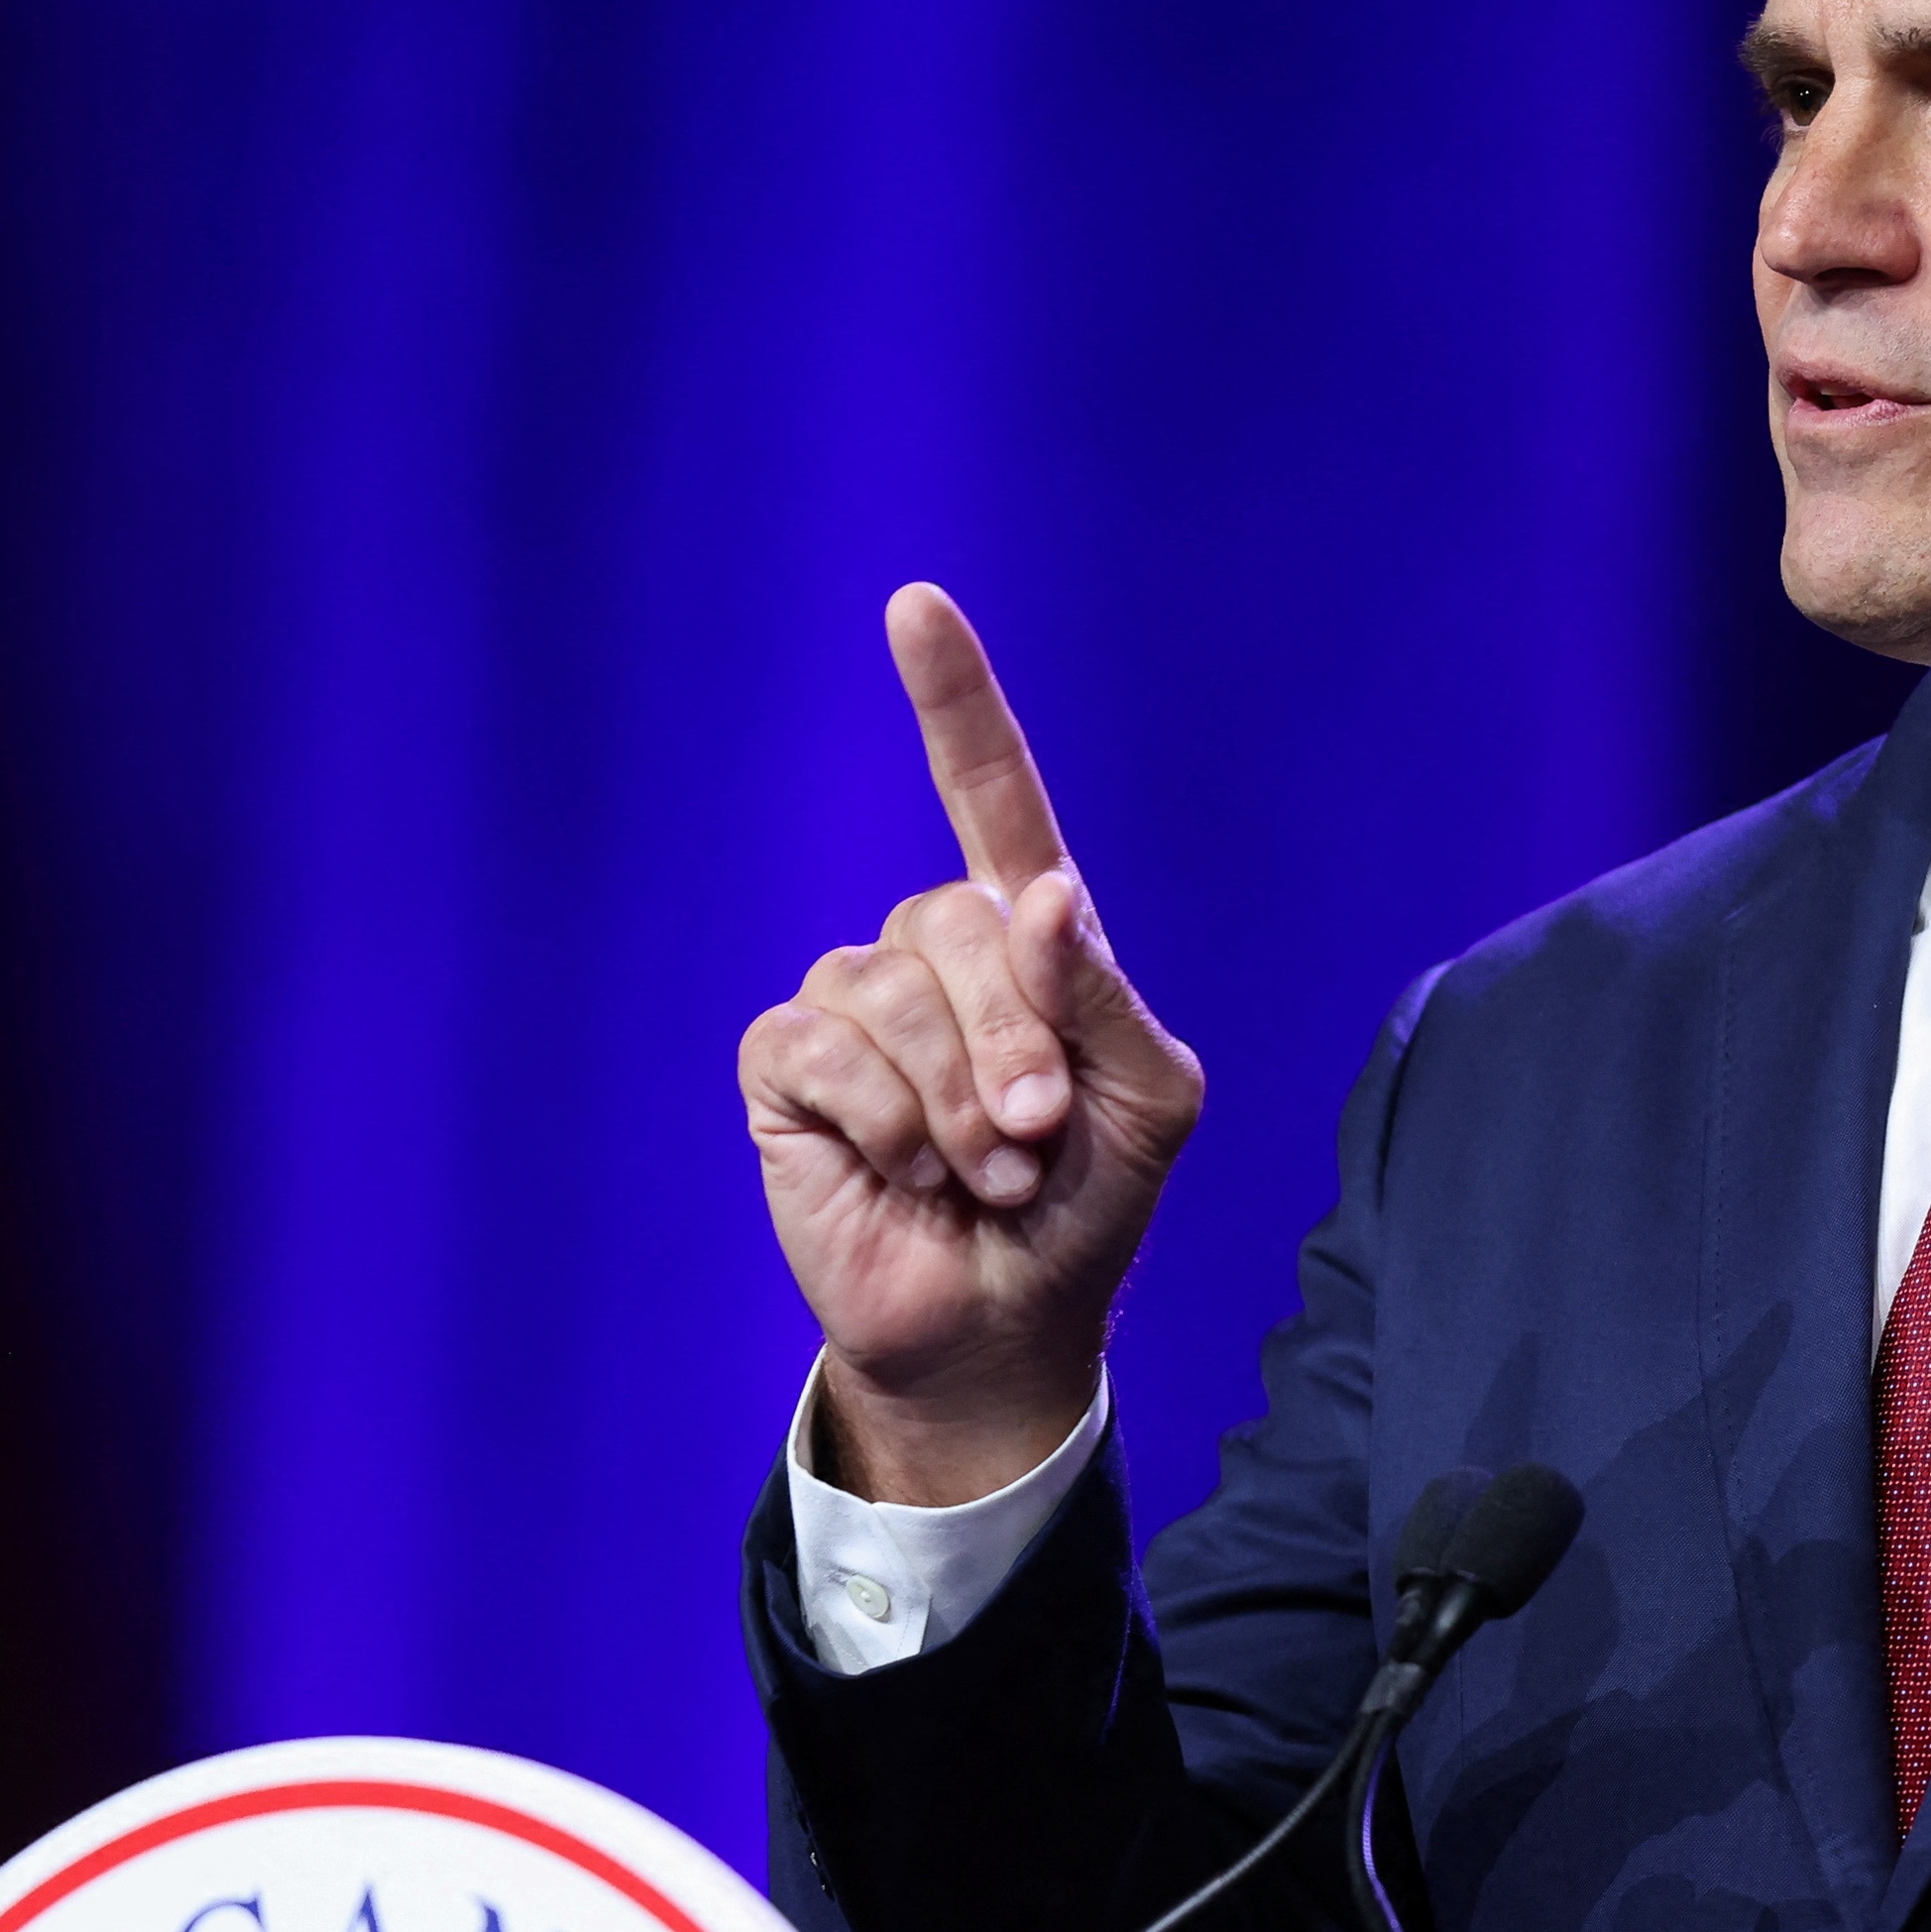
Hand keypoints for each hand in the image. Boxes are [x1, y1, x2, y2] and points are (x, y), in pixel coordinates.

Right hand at [738, 586, 1203, 1502]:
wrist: (1004, 1326)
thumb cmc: (1085, 1211)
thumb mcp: (1143, 1103)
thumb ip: (1099, 996)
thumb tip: (1039, 892)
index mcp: (1028, 937)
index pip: (989, 795)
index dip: (953, 701)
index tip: (913, 605)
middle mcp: (932, 951)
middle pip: (959, 921)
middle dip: (1012, 1046)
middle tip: (1034, 1144)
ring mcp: (852, 1002)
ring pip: (890, 994)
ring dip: (952, 1108)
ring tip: (977, 1176)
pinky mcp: (787, 1067)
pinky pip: (823, 1052)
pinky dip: (883, 1126)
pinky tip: (902, 1174)